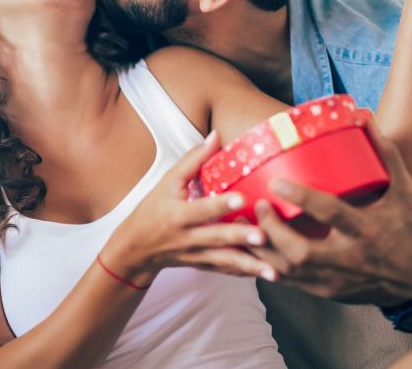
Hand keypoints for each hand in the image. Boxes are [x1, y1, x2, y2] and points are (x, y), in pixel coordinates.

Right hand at [101, 132, 275, 285]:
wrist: (136, 248)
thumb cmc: (153, 209)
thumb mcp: (168, 182)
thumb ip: (193, 160)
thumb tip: (216, 136)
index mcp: (178, 215)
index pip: (202, 208)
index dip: (220, 204)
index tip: (242, 198)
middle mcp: (188, 238)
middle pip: (217, 238)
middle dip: (241, 238)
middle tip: (264, 235)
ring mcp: (197, 255)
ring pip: (225, 261)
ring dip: (250, 265)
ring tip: (274, 271)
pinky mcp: (204, 266)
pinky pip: (227, 271)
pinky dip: (246, 273)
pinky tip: (269, 274)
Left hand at [249, 119, 411, 305]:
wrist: (409, 280)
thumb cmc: (401, 228)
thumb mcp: (402, 191)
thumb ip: (386, 155)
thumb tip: (365, 117)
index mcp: (366, 230)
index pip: (331, 214)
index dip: (302, 198)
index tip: (276, 183)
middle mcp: (348, 258)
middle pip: (301, 251)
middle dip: (273, 230)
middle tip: (257, 205)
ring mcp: (333, 279)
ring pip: (288, 271)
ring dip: (261, 249)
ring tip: (244, 224)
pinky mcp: (322, 291)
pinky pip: (286, 282)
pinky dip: (265, 265)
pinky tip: (250, 246)